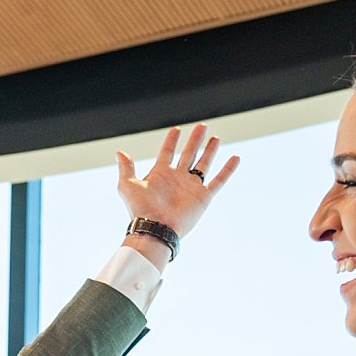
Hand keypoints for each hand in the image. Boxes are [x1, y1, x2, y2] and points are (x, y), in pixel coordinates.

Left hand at [115, 122, 238, 245]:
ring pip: (203, 164)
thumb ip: (126, 168)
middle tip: (202, 127)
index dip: (172, 141)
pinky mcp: (203, 196)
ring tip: (215, 137)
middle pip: (188, 154)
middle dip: (195, 140)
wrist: (156, 228)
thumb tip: (119, 153)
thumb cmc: (141, 209)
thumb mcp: (128, 185)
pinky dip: (228, 169)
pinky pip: (218, 180)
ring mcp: (191, 186)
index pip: (167, 152)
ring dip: (209, 151)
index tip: (177, 129)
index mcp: (160, 174)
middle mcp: (177, 178)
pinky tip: (235, 158)